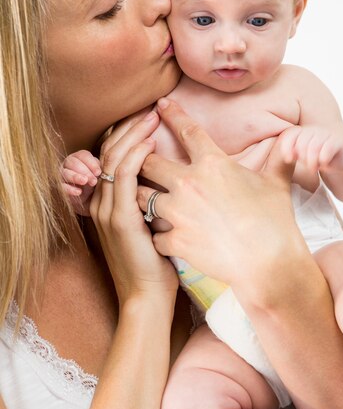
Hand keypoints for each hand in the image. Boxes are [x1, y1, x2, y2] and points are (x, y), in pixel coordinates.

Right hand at [62, 150, 101, 215]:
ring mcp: (62, 175)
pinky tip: (78, 192)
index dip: (90, 162)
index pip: (83, 155)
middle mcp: (69, 164)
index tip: (99, 172)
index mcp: (81, 158)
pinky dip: (69, 189)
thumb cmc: (97, 185)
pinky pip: (60, 186)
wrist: (91, 203)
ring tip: (85, 182)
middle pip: (72, 161)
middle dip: (84, 170)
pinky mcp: (59, 188)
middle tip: (93, 180)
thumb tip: (107, 167)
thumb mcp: (101, 176)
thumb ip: (102, 170)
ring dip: (75, 176)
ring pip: (65, 172)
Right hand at [89, 109, 177, 303]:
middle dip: (130, 128)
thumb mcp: (150, 227)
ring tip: (152, 117)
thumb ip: (153, 202)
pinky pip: (123, 177)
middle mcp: (102, 202)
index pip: (112, 157)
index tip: (149, 118)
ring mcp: (107, 210)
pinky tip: (150, 143)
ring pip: (114, 159)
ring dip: (134, 135)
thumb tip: (174, 180)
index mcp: (109, 202)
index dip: (127, 135)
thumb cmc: (156, 264)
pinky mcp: (118, 218)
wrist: (147, 298)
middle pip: (111, 152)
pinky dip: (135, 156)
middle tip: (151, 111)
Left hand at [137, 99, 307, 295]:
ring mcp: (178, 213)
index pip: (187, 131)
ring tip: (142, 198)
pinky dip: (157, 236)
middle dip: (140, 157)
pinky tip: (162, 238)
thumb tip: (296, 138)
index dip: (172, 114)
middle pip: (149, 162)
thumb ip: (281, 156)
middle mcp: (189, 184)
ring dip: (141, 196)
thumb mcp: (278, 182)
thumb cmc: (275, 221)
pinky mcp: (175, 240)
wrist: (270, 263)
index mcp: (213, 164)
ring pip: (141, 197)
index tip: (160, 104)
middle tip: (138, 158)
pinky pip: (154, 235)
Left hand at [279, 125, 342, 172]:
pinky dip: (323, 158)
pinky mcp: (338, 141)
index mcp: (302, 131)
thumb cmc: (315, 159)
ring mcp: (326, 134)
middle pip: (302, 142)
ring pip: (314, 146)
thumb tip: (287, 157)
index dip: (286, 147)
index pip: (290, 134)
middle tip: (306, 165)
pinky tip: (323, 164)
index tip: (288, 160)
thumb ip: (292, 154)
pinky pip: (328, 148)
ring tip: (313, 168)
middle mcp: (313, 130)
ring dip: (312, 160)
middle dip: (302, 157)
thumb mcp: (301, 157)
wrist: (337, 162)